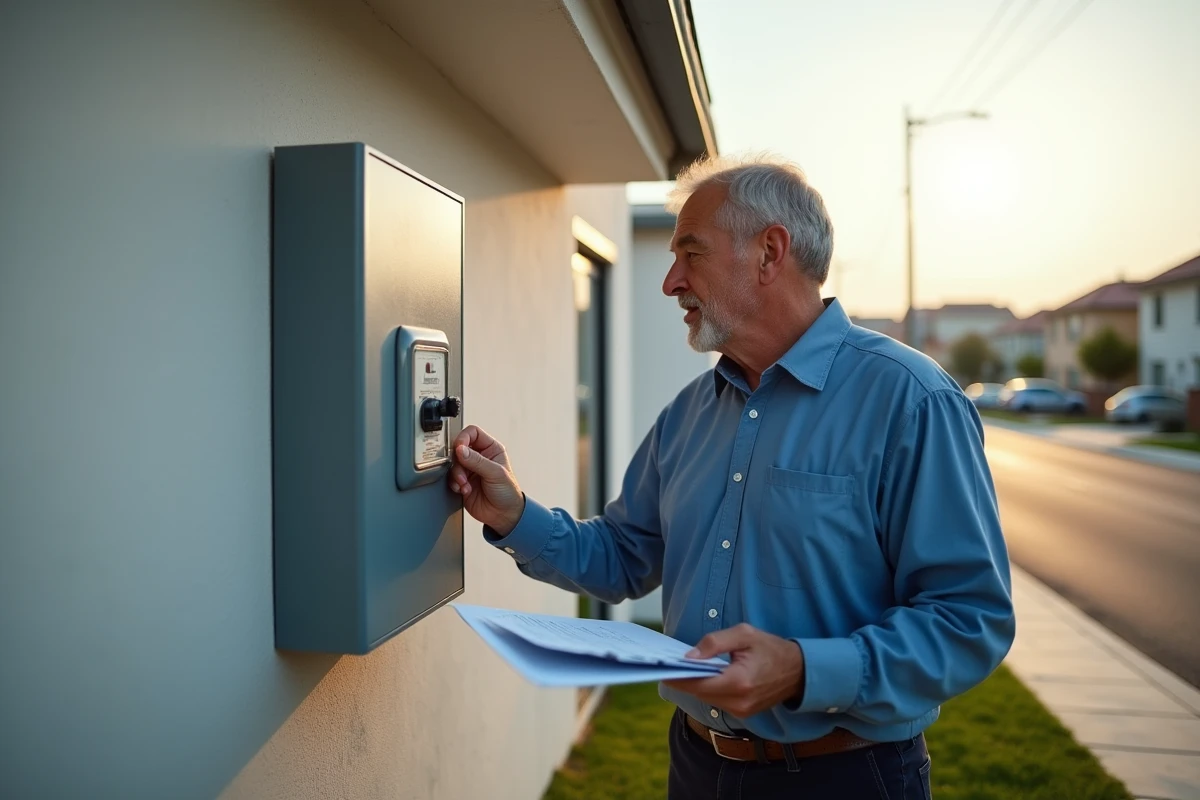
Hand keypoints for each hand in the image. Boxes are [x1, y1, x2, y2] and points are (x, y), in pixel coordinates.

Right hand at [448, 425, 524, 535]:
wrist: (504, 516)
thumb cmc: (508, 493)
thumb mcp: (496, 473)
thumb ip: (477, 461)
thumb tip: (460, 449)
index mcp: (491, 449)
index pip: (473, 433)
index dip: (464, 437)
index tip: (459, 448)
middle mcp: (479, 457)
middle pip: (459, 448)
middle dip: (458, 461)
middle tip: (463, 472)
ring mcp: (470, 469)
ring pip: (453, 463)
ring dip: (457, 475)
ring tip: (465, 484)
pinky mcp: (462, 482)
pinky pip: (451, 477)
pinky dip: (455, 484)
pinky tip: (464, 490)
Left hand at [664, 624, 804, 718]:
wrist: (800, 671)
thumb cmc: (771, 648)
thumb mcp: (744, 634)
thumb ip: (714, 643)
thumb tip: (688, 656)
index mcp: (739, 682)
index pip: (698, 683)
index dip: (677, 676)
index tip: (660, 667)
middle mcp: (739, 702)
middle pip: (698, 693)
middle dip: (682, 678)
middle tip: (667, 663)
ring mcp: (741, 711)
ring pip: (705, 698)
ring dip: (694, 683)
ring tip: (682, 666)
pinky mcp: (742, 713)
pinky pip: (716, 701)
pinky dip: (707, 688)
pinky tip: (701, 674)